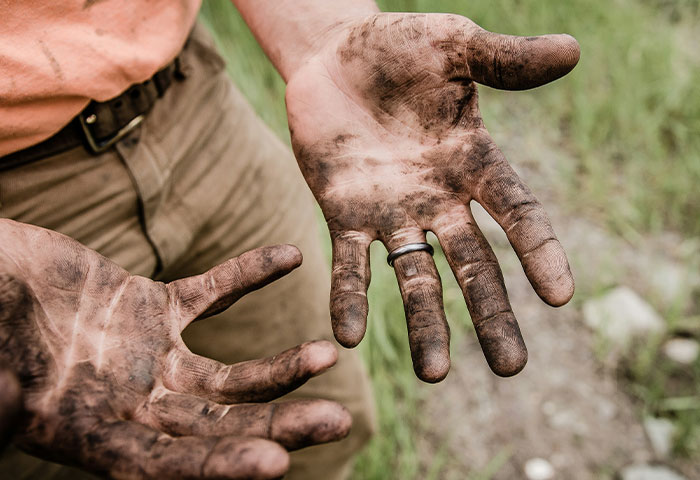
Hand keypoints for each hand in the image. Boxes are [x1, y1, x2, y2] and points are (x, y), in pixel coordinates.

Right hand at [0, 219, 350, 479]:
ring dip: (279, 366)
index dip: (216, 467)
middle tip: (338, 423)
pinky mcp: (154, 307)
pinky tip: (290, 256)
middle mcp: (132, 403)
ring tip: (327, 355)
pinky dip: (248, 274)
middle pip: (218, 425)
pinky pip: (212, 292)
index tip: (275, 465)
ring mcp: (149, 357)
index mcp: (91, 433)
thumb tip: (8, 418)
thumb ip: (2, 400)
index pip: (163, 464)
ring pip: (228, 373)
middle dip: (277, 425)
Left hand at [286, 13, 578, 380]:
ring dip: (424, 323)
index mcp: (472, 161)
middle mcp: (438, 198)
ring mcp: (391, 212)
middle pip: (472, 264)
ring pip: (414, 276)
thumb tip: (572, 50)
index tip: (561, 296)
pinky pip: (348, 263)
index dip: (539, 250)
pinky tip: (348, 336)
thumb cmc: (398, 48)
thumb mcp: (453, 46)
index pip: (516, 211)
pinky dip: (349, 297)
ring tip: (432, 375)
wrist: (332, 56)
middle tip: (511, 368)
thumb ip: (504, 60)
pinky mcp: (343, 214)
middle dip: (490, 314)